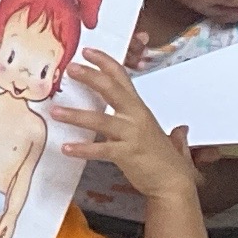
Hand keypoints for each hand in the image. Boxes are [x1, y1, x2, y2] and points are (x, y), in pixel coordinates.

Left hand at [52, 51, 196, 207]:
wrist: (173, 185)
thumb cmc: (167, 163)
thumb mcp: (170, 141)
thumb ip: (173, 133)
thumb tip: (181, 130)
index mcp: (140, 110)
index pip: (123, 78)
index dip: (105, 63)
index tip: (88, 52)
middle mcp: (136, 118)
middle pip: (111, 90)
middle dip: (90, 76)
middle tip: (70, 67)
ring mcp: (131, 135)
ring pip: (100, 119)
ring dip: (76, 114)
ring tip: (55, 111)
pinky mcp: (126, 154)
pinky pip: (101, 149)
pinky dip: (83, 149)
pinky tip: (66, 148)